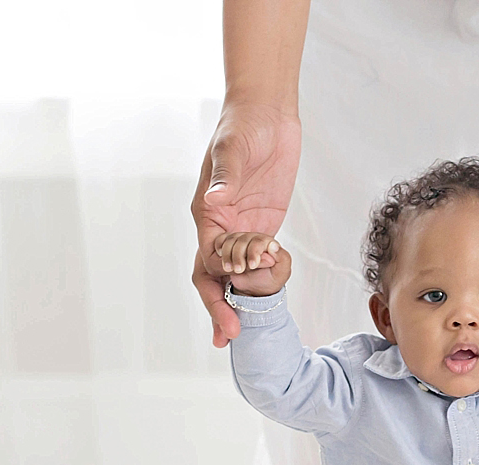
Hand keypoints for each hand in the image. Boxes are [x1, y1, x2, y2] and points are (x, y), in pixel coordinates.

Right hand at [191, 102, 301, 346]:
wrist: (266, 111)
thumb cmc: (243, 125)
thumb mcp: (233, 149)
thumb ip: (225, 179)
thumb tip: (216, 203)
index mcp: (207, 214)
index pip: (207, 263)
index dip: (217, 293)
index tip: (228, 320)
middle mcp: (221, 226)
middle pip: (216, 278)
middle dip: (221, 308)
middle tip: (230, 339)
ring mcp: (242, 227)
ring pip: (237, 274)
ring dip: (244, 297)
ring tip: (253, 322)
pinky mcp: (263, 224)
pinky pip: (259, 260)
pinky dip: (264, 278)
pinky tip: (271, 294)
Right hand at [219, 233, 292, 296]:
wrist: (255, 290)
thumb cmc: (269, 281)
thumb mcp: (281, 273)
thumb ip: (283, 258)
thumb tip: (273, 246)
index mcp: (269, 244)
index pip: (260, 241)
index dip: (254, 252)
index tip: (252, 265)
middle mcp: (255, 240)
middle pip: (243, 240)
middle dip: (239, 256)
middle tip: (239, 269)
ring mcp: (242, 242)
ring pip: (231, 240)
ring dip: (228, 255)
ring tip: (229, 269)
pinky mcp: (230, 245)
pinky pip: (221, 240)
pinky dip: (220, 248)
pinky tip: (221, 257)